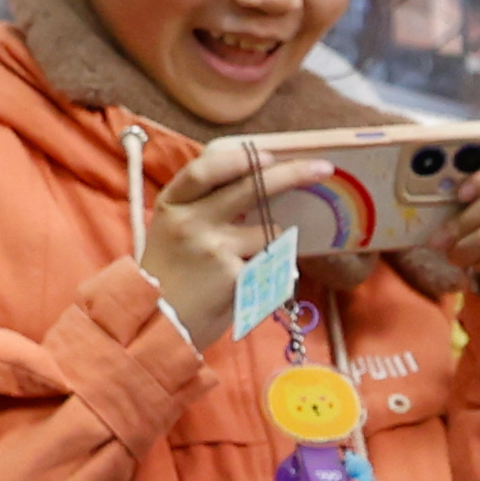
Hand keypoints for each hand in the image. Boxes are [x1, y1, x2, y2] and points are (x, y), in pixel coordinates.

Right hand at [137, 138, 288, 347]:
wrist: (157, 326)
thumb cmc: (171, 277)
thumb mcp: (172, 231)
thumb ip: (203, 206)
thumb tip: (255, 180)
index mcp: (172, 205)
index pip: (204, 169)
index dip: (238, 159)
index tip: (268, 154)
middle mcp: (191, 221)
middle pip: (250, 188)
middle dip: (292, 174)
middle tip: (322, 169)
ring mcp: (214, 248)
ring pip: (269, 232)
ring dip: (270, 245)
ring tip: (241, 267)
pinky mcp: (236, 276)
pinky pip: (271, 264)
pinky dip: (269, 273)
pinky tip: (245, 286)